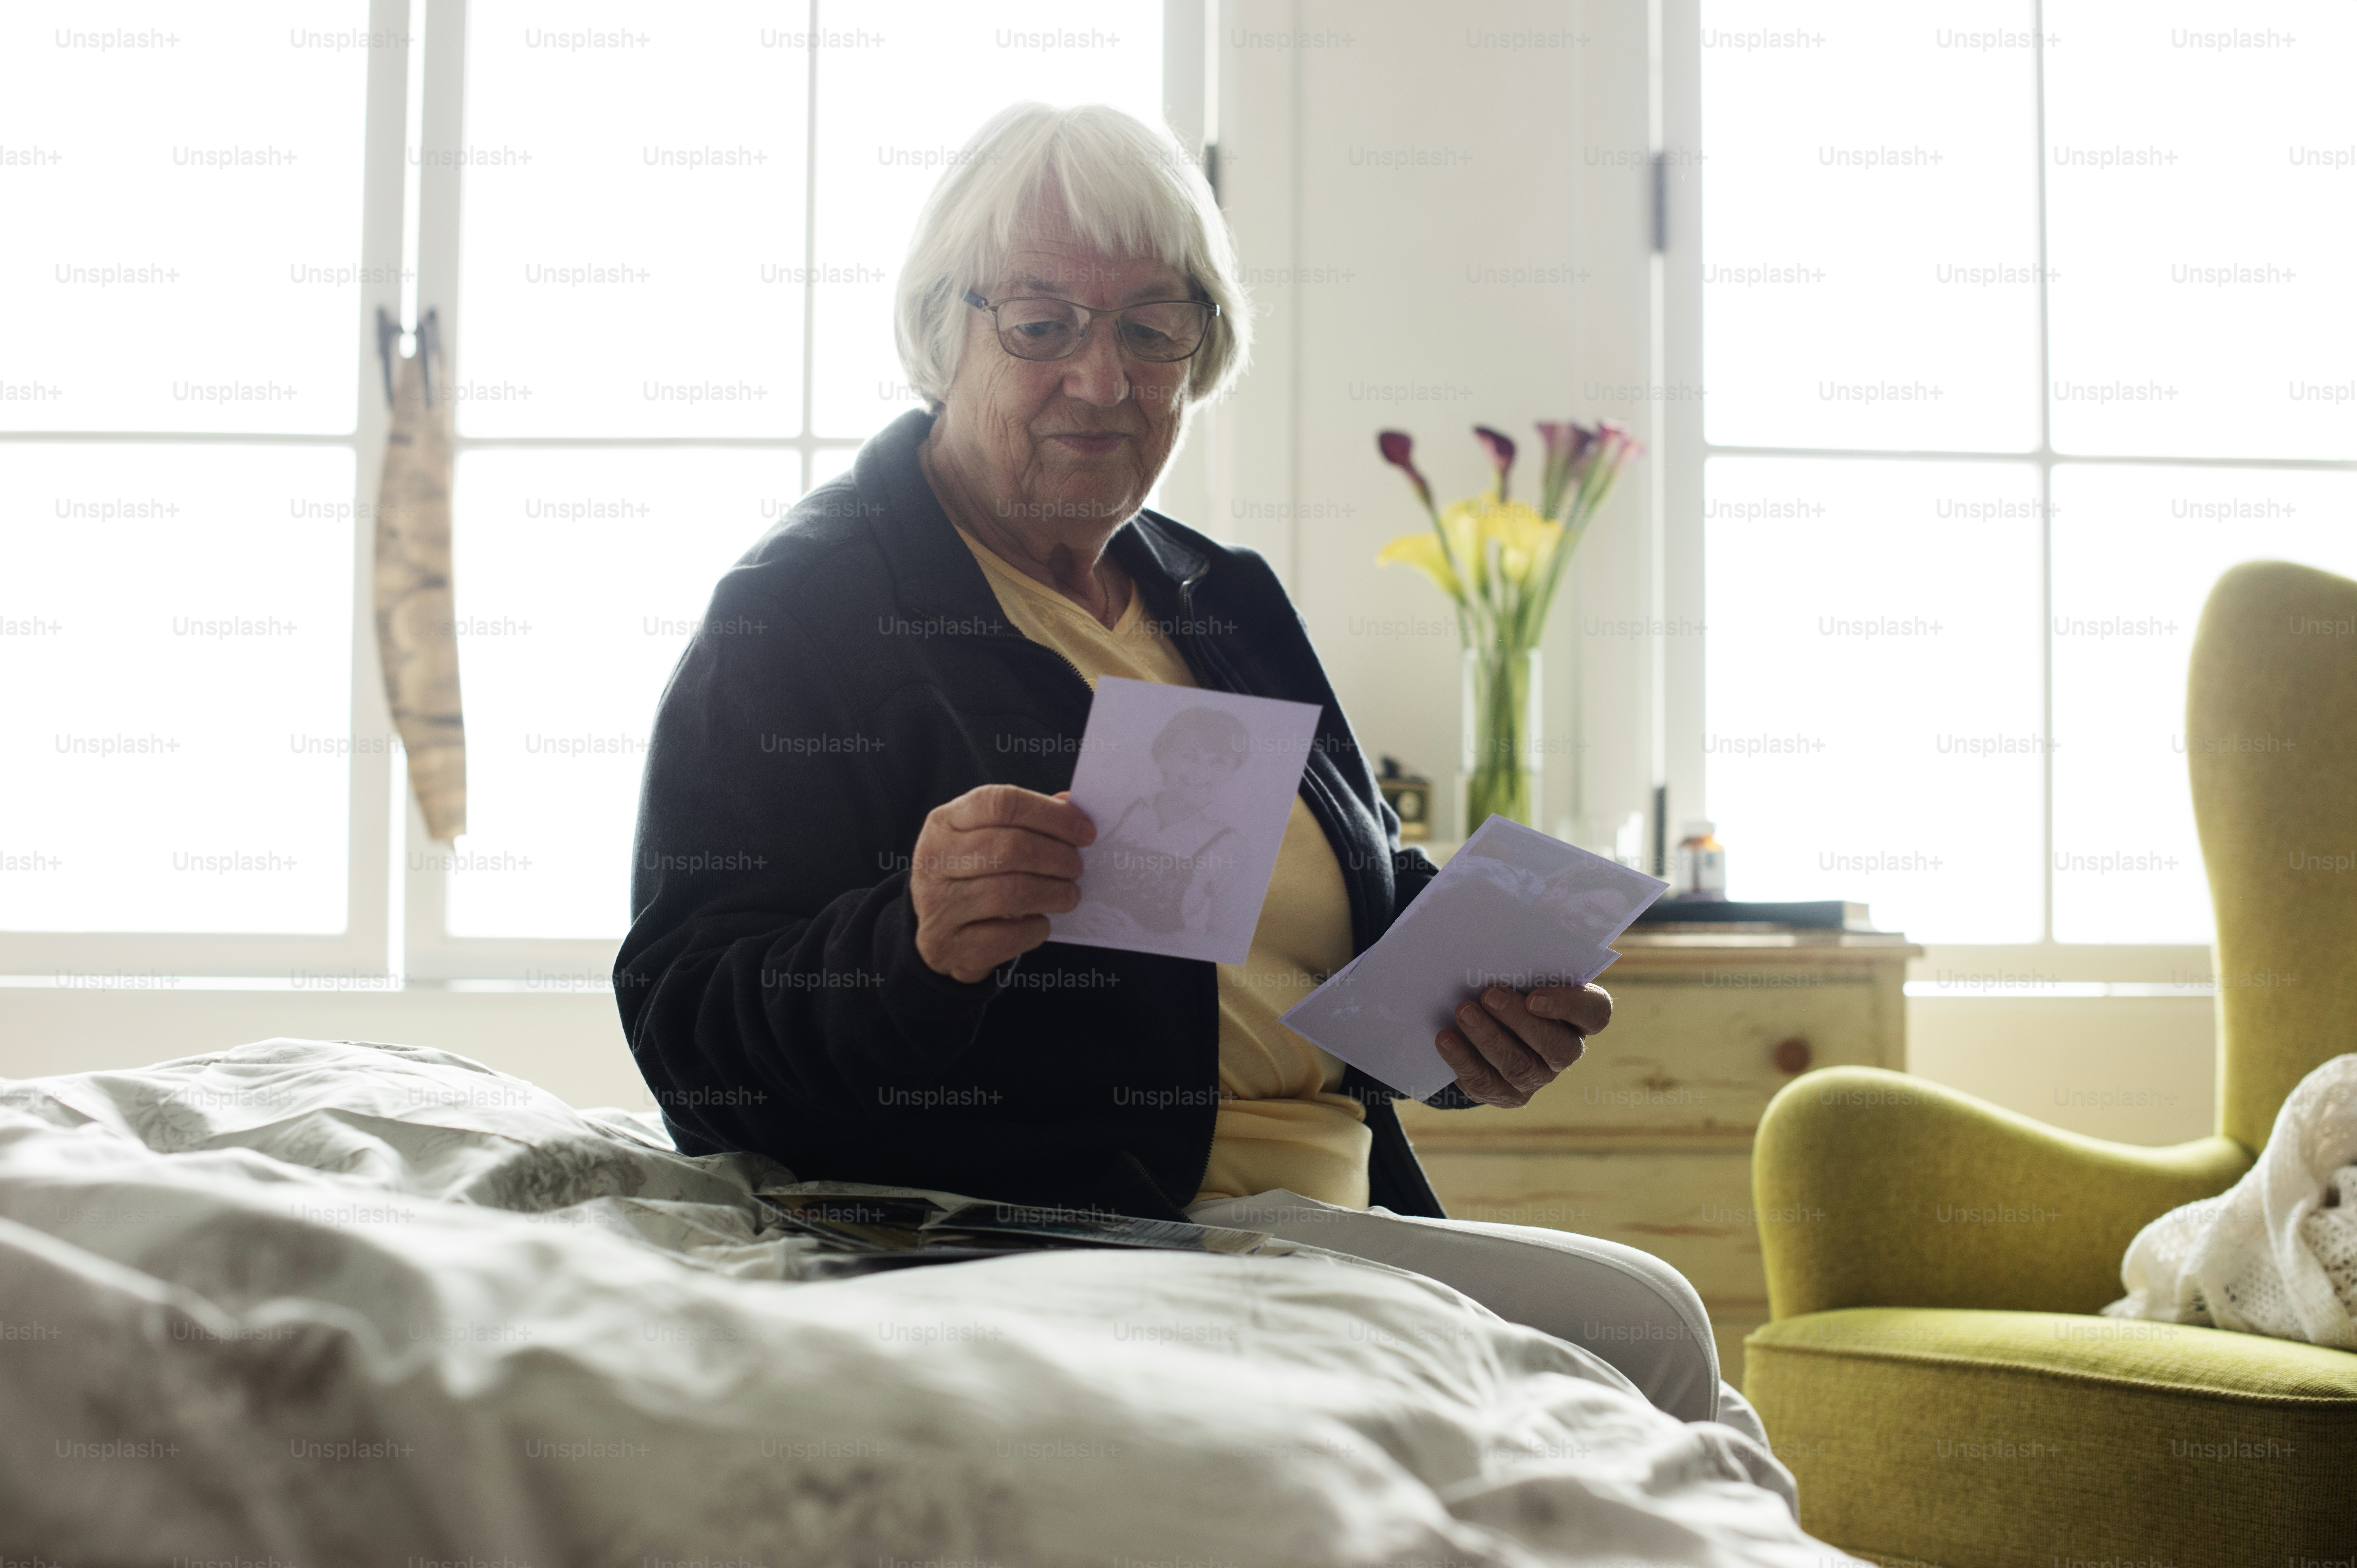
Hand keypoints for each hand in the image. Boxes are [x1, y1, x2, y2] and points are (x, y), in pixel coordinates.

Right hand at [910, 785, 1095, 982]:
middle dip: (1058, 857)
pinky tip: (1041, 921)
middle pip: (1012, 848)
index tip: (1085, 831)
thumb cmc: (969, 875)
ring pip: (1013, 893)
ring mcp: (939, 905)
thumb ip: (1025, 820)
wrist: (933, 933)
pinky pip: (1010, 935)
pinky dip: (1037, 928)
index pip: (1002, 804)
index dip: (1051, 815)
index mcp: (944, 822)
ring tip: (1069, 894)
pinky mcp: (951, 945)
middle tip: (1077, 867)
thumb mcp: (984, 837)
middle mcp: (934, 860)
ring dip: (1055, 893)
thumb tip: (1071, 808)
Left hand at [1436, 983, 1611, 1107]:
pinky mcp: (1506, 1094)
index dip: (1570, 1007)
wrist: (1490, 1026)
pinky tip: (1446, 1038)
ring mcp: (1537, 1078)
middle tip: (1489, 994)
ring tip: (1464, 1011)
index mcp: (1579, 1018)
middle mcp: (1564, 1052)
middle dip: (1519, 1020)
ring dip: (1489, 1037)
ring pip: (1519, 1065)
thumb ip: (1523, 968)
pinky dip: (1463, 1058)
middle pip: (1556, 1045)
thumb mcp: (1523, 977)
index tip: (1534, 996)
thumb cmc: (1512, 991)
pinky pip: (1486, 1082)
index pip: (1595, 1014)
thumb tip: (1494, 955)